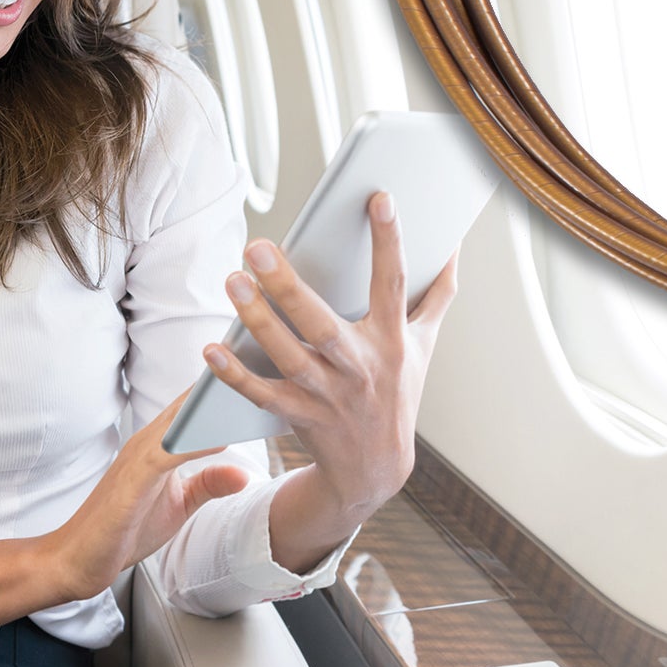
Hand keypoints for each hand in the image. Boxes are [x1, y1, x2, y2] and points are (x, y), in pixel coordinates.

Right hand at [43, 388, 254, 601]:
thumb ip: (208, 484)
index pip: (193, 408)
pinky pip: (166, 455)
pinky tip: (220, 440)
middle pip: (188, 405)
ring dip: (212, 409)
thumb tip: (243, 473)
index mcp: (158, 443)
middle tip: (260, 365)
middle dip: (222, 387)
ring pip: (179, 422)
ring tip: (248, 393)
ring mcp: (137, 458)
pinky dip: (193, 444)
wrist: (79, 558)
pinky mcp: (132, 481)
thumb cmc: (126, 528)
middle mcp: (147, 442)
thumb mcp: (179, 505)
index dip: (222, 390)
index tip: (257, 371)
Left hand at [204, 189, 461, 539]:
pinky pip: (263, 396)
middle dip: (289, 287)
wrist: (377, 469)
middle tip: (258, 248)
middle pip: (323, 325)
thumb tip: (455, 248)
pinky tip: (211, 350)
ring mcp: (328, 395)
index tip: (378, 198)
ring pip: (288, 357)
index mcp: (392, 340)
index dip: (389, 242)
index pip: (393, 284)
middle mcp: (361, 367)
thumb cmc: (398, 391)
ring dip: (257, 320)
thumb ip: (439, 295)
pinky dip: (235, 376)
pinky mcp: (300, 417)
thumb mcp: (423, 345)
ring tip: (233, 281)